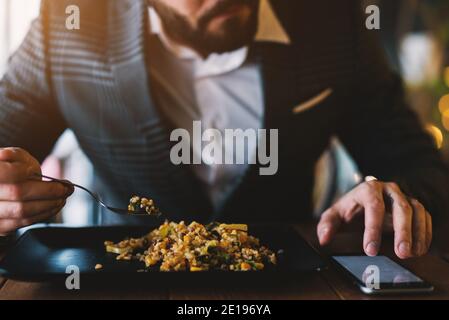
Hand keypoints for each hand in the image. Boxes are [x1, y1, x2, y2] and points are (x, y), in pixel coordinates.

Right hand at [0, 147, 73, 234]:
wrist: (1, 185)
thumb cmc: (8, 168)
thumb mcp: (12, 156)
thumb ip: (19, 157)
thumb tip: (29, 170)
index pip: (7, 173)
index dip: (24, 172)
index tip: (38, 171)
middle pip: (18, 193)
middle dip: (49, 190)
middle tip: (67, 187)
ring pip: (22, 211)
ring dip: (49, 204)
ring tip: (63, 197)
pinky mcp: (0, 227)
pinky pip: (23, 223)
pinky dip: (43, 214)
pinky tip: (54, 206)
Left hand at [317, 179, 431, 258]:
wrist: (366, 198)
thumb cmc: (351, 208)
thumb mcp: (335, 214)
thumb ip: (327, 225)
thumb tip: (323, 238)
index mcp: (368, 189)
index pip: (373, 206)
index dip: (373, 228)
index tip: (370, 249)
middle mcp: (389, 190)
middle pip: (400, 208)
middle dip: (402, 231)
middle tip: (400, 253)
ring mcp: (404, 196)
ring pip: (416, 211)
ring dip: (416, 233)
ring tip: (411, 253)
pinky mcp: (414, 205)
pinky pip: (424, 217)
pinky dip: (424, 233)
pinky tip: (419, 249)